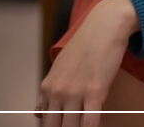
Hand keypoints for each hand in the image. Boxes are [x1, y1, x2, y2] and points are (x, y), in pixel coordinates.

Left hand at [35, 0, 138, 126]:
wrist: (105, 25)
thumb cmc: (86, 45)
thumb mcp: (60, 66)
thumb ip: (49, 91)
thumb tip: (38, 114)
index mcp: (47, 87)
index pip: (45, 122)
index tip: (64, 124)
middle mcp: (57, 91)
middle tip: (74, 126)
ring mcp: (75, 92)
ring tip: (85, 125)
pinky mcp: (94, 92)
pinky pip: (89, 123)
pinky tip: (96, 126)